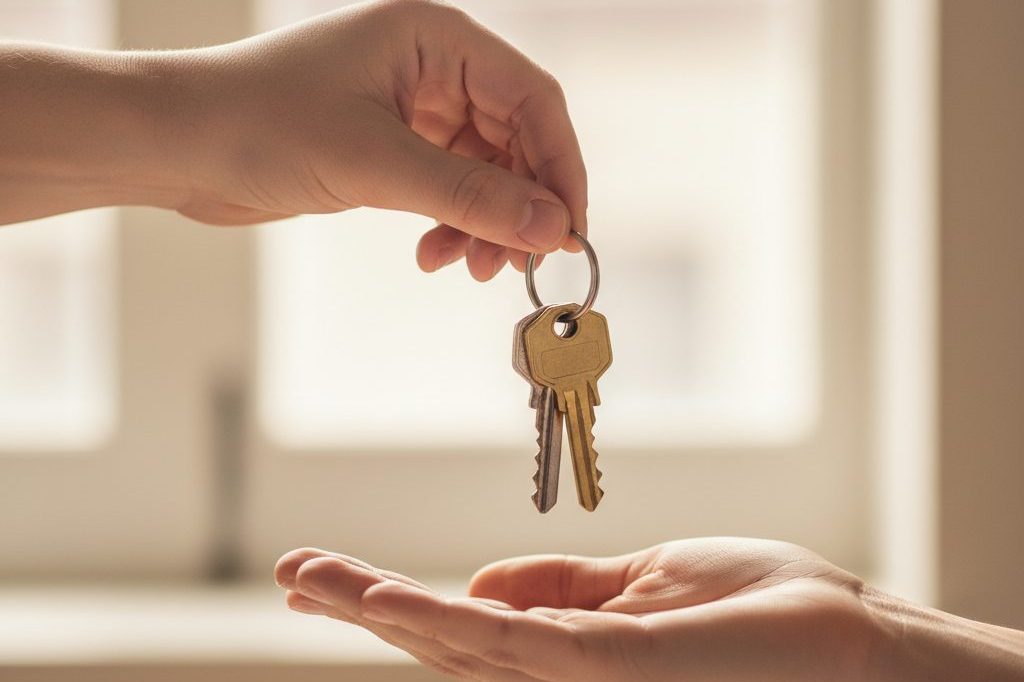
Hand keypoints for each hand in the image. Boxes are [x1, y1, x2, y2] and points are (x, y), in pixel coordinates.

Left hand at [165, 0, 584, 278]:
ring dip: (485, 223)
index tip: (569, 231)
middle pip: (514, 139)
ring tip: (469, 267)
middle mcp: (430, 66)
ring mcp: (410, 107)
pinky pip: (447, 186)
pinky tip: (433, 254)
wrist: (174, 145)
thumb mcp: (376, 163)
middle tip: (516, 263)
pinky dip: (451, 223)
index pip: (533, 99)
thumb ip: (472, 195)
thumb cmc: (258, 124)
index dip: (560, 167)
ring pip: (483, 170)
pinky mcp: (389, 146)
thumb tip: (553, 228)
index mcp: (435, 39)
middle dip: (519, 205)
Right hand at [274, 538, 884, 681]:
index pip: (463, 627)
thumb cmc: (756, 611)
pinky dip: (440, 620)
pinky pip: (508, 642)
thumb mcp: (640, 580)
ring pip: (457, 645)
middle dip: (361, 608)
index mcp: (568, 647)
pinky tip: (388, 596)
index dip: (394, 605)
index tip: (337, 576)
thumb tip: (480, 581)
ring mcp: (578, 675)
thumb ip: (558, 584)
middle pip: (442, 642)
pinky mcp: (604, 666)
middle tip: (292, 574)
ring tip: (311, 578)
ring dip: (379, 610)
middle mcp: (559, 673)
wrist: (847, 638)